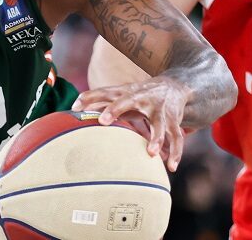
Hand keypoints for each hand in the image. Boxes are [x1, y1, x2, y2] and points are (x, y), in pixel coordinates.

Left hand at [71, 76, 193, 170]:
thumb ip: (101, 102)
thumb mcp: (122, 95)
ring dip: (156, 138)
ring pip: (159, 124)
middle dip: (114, 109)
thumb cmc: (140, 94)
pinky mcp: (173, 120)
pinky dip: (175, 152)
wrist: (174, 85)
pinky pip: (176, 137)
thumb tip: (75, 111)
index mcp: (127, 93)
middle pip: (127, 101)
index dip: (89, 97)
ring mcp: (159, 109)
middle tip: (102, 121)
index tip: (75, 106)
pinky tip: (171, 166)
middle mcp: (142, 98)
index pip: (104, 92)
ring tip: (152, 153)